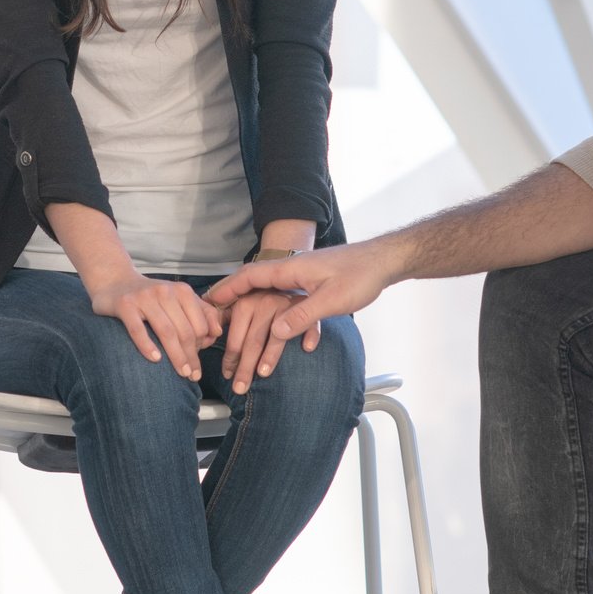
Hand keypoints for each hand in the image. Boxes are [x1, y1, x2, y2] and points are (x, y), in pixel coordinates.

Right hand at [87, 271, 222, 378]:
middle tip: (192, 375)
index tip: (198, 362)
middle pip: (184, 330)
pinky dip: (148, 346)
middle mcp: (164, 291)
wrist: (115, 281)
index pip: (200, 324)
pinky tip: (155, 359)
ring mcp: (143, 298)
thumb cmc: (151, 297)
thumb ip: (201, 312)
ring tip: (181, 373)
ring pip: (166, 331)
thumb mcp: (178, 299)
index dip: (203, 346)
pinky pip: (138, 330)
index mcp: (181, 291)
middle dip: (191, 356)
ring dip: (176, 356)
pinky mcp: (125, 305)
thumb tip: (217, 333)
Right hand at [204, 239, 398, 341]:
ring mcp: (301, 273)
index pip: (250, 276)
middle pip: (253, 280)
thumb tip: (275, 332)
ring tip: (233, 311)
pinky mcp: (312, 280)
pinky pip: (282, 290)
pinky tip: (270, 312)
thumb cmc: (360, 276)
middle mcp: (292, 268)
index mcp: (290, 269)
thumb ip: (301, 315)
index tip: (209, 300)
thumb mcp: (330, 300)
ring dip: (250, 298)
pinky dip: (269, 300)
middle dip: (232, 294)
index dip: (228, 288)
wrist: (383, 261)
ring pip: (267, 286)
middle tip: (212, 308)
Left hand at [220, 288, 320, 393]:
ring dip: (270, 356)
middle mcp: (266, 302)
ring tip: (262, 374)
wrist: (289, 284)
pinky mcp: (309, 309)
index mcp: (246, 302)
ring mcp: (288, 306)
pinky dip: (309, 336)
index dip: (230, 359)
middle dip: (245, 367)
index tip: (227, 375)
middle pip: (253, 341)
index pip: (236, 337)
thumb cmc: (259, 303)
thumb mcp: (238, 306)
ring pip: (277, 336)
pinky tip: (307, 348)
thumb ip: (223, 317)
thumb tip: (208, 334)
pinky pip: (310, 324)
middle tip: (239, 387)